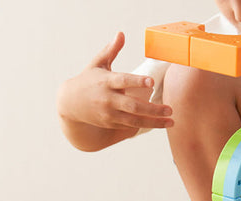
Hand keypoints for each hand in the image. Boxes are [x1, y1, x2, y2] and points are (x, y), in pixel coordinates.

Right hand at [58, 32, 172, 130]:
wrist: (70, 103)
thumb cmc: (88, 80)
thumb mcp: (98, 64)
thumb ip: (111, 51)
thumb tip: (121, 34)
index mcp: (106, 81)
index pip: (123, 81)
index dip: (138, 81)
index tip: (152, 81)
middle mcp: (108, 99)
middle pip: (133, 105)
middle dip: (153, 109)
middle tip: (170, 109)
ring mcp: (109, 113)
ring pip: (135, 120)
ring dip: (154, 122)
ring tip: (170, 121)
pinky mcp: (111, 123)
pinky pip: (131, 126)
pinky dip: (145, 125)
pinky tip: (159, 123)